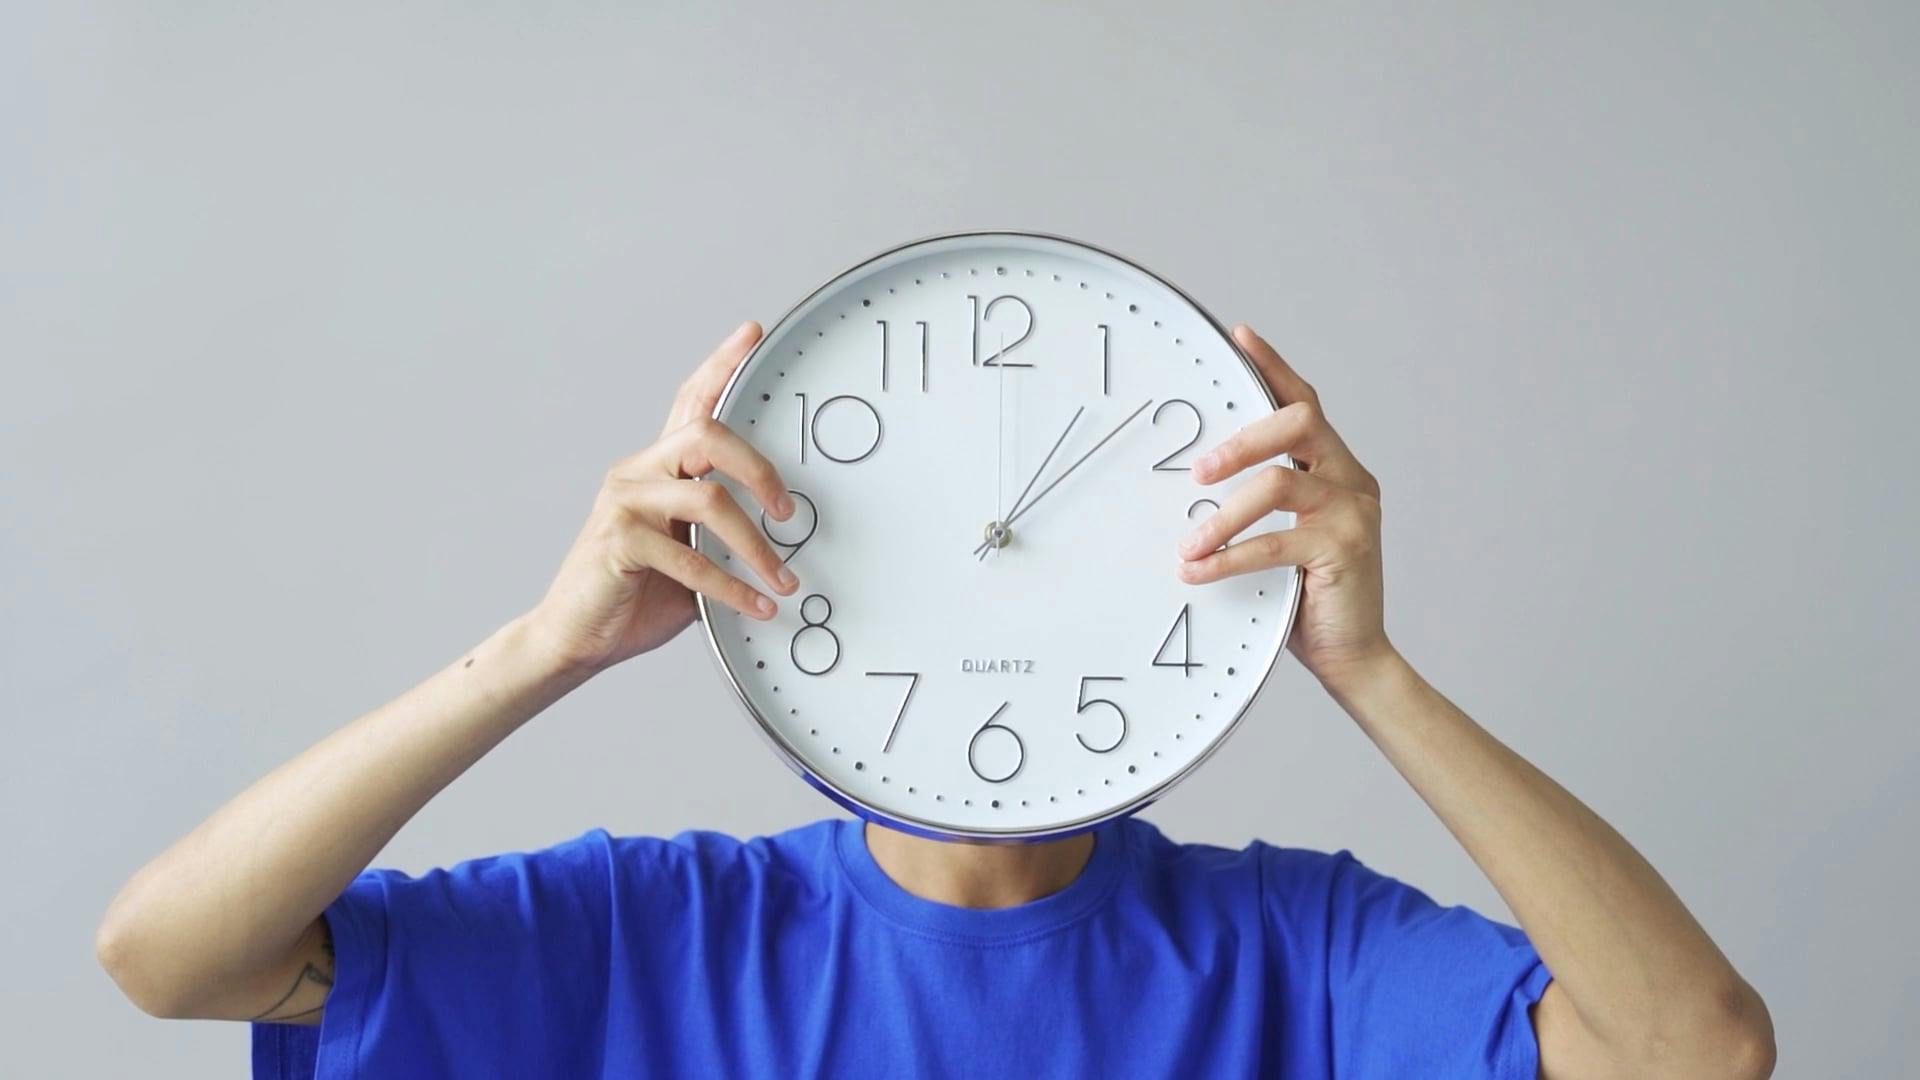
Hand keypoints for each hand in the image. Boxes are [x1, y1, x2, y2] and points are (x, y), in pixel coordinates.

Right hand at [527, 321, 800, 673]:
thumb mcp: (689, 555)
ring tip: (781, 577)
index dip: (720, 365)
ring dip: (755, 544)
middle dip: (760, 469)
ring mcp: (623, 502)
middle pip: (706, 433)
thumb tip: (786, 540)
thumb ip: (723, 534)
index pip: (689, 401)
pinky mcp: (618, 540)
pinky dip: (730, 586)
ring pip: (708, 498)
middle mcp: (637, 472)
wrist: (575, 639)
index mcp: (656, 468)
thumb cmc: (634, 595)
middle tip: (788, 511)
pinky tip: (754, 605)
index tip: (750, 334)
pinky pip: (690, 558)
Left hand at [1175, 325, 1389, 689]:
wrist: (1354, 658)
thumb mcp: (1280, 540)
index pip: (1304, 403)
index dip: (1273, 367)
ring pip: (1280, 483)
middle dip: (1242, 439)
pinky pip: (1275, 541)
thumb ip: (1257, 507)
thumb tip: (1189, 490)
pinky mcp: (1345, 548)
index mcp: (1336, 470)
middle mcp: (1352, 480)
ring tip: (1187, 543)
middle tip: (1198, 473)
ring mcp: (1354, 512)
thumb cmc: (1306, 598)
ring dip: (1223, 514)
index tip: (1240, 337)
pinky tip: (1199, 570)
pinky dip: (1229, 556)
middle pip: (1300, 422)